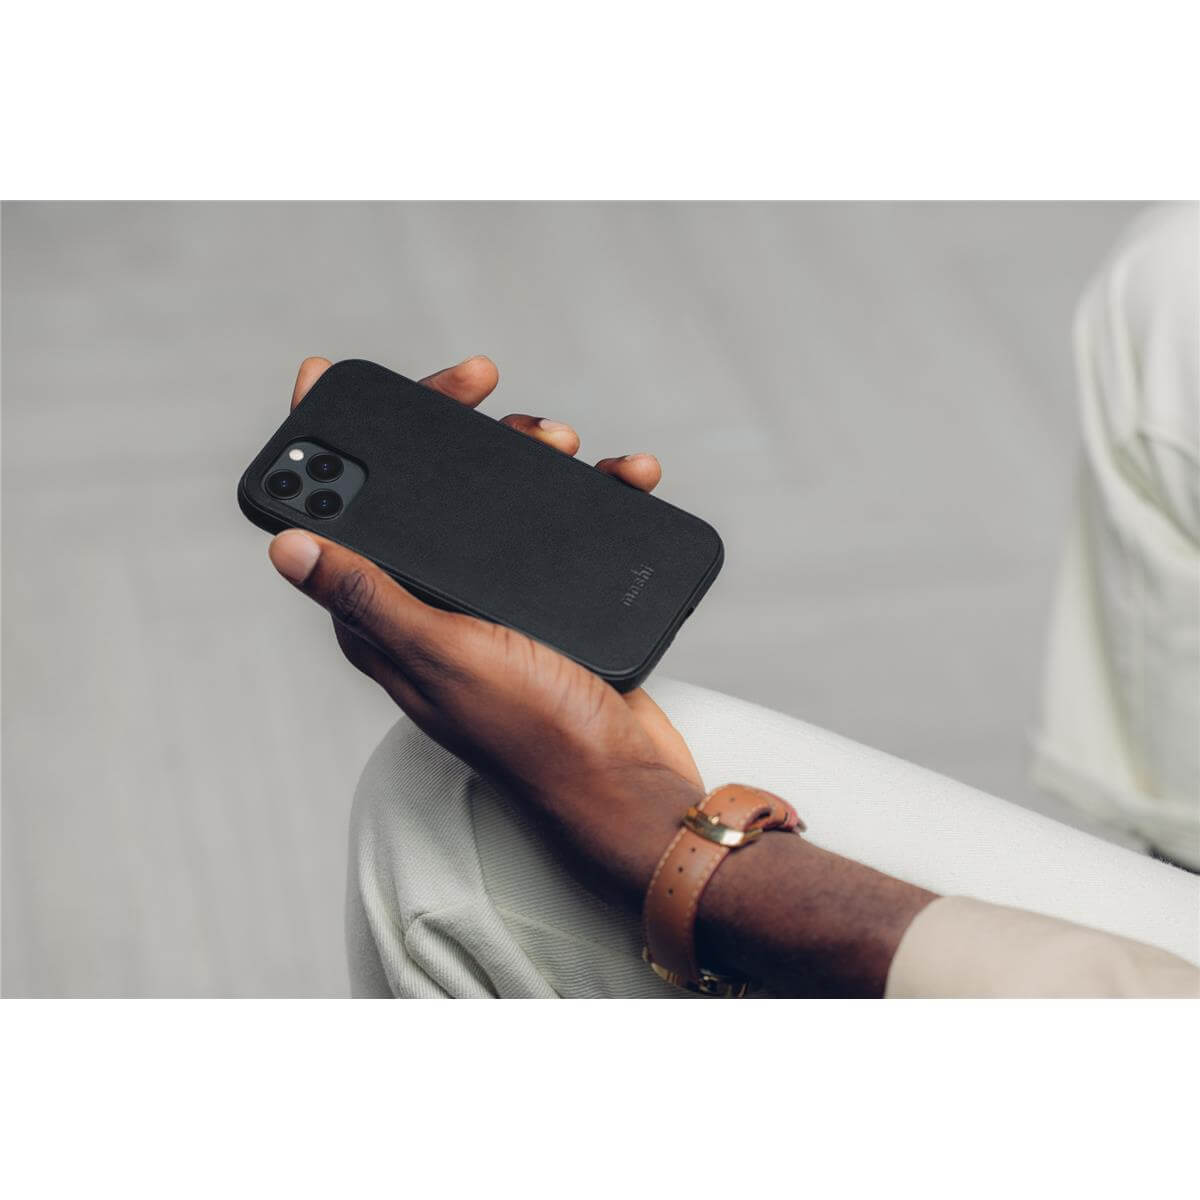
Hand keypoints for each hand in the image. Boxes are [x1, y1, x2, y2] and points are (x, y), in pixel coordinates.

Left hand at [271, 355, 703, 905]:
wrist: (623, 780)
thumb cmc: (533, 734)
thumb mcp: (445, 658)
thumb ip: (370, 600)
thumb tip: (286, 546)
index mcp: (387, 616)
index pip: (341, 516)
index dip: (330, 447)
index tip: (331, 378)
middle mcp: (432, 603)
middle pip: (421, 490)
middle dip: (448, 429)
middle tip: (479, 381)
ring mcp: (492, 600)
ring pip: (493, 500)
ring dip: (523, 454)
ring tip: (564, 440)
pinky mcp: (547, 602)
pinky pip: (558, 529)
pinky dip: (589, 495)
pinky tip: (621, 477)